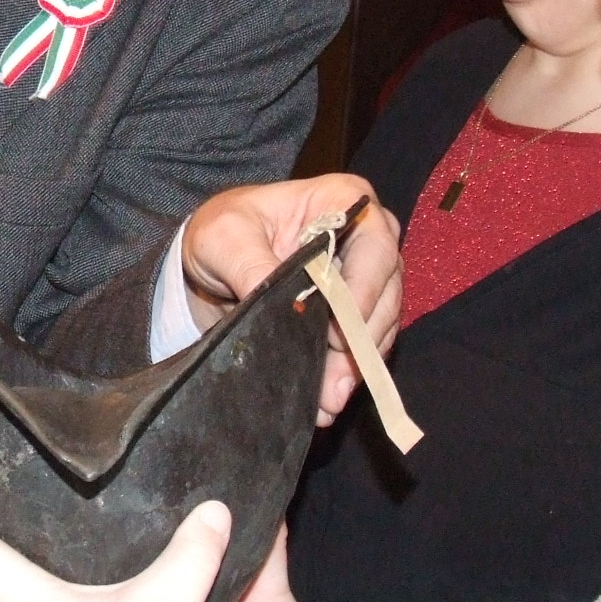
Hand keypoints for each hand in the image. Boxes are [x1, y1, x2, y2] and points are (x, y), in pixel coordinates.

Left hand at [181, 175, 401, 424]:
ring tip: (327, 401)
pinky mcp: (357, 313)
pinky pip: (365, 346)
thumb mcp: (223, 237)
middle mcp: (369, 237)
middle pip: (385, 292)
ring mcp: (368, 277)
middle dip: (359, 343)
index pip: (374, 248)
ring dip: (355, 367)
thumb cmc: (223, 231)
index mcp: (344, 200)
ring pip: (380, 325)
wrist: (214, 261)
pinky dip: (347, 374)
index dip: (364, 292)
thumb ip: (251, 264)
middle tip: (334, 384)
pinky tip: (325, 401)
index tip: (340, 334)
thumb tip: (282, 302)